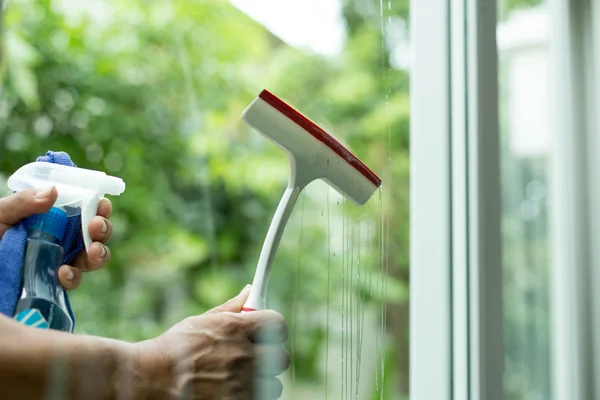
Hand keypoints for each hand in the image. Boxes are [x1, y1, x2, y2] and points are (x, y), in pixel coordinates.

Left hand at [0, 186, 112, 289]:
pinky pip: (73, 281)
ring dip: (100, 254)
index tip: (102, 205)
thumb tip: (53, 191)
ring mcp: (61, 261)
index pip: (87, 209)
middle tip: (96, 226)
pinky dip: (73, 277)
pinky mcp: (54, 282)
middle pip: (96, 234)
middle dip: (104, 229)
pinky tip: (63, 273)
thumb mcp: (3, 213)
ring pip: (93, 259)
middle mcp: (64, 238)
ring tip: (94, 251)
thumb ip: (25, 201)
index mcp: (56, 217)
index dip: (100, 207)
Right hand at [135, 286, 289, 399]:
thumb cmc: (173, 350)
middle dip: (269, 357)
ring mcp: (242, 384)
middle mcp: (244, 356)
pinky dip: (250, 397)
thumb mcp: (202, 321)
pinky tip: (230, 392)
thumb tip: (249, 290)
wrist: (148, 380)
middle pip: (281, 357)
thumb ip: (232, 308)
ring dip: (260, 383)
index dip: (273, 330)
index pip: (278, 324)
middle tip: (251, 359)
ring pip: (273, 385)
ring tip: (236, 380)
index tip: (266, 335)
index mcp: (236, 329)